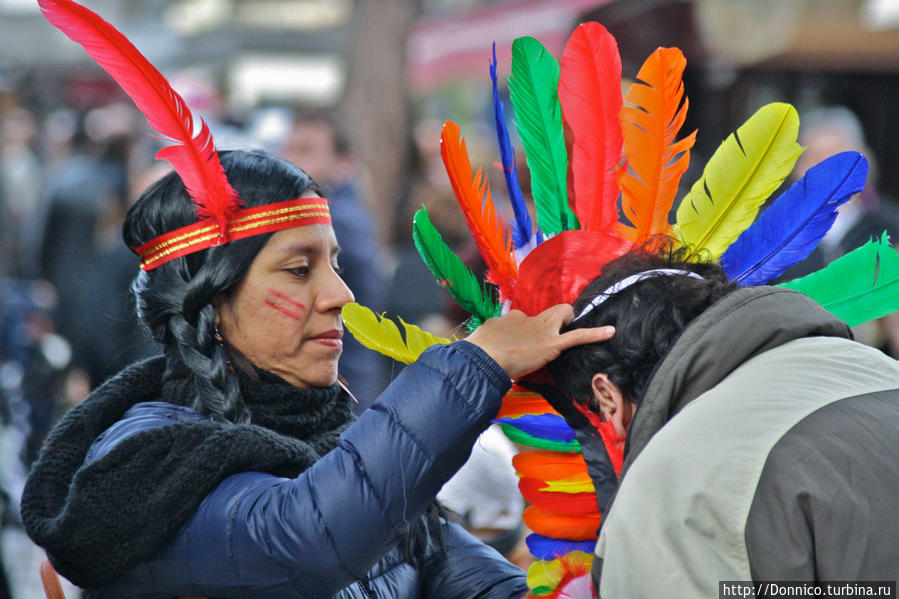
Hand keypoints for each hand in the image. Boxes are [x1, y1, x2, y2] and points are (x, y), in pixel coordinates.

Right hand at [466, 304, 614, 379]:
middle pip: (551, 312)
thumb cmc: (479, 350)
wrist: (482, 358)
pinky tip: (610, 332)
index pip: (526, 319)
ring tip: (566, 338)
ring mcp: (542, 330)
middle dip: (557, 320)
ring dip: (567, 323)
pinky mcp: (552, 344)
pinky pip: (577, 336)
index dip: (529, 331)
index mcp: (513, 318)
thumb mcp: (484, 337)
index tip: (525, 342)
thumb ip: (494, 335)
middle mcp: (529, 319)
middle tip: (550, 339)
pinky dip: (595, 333)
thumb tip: (492, 339)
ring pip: (564, 315)